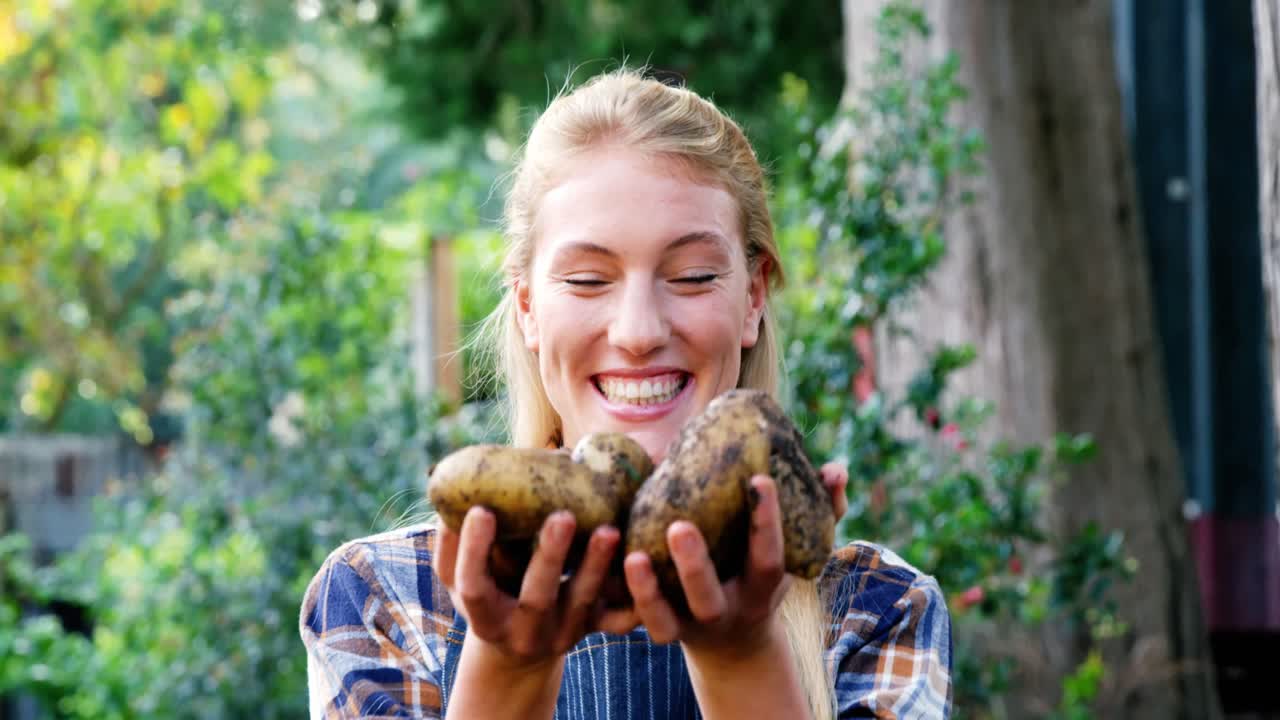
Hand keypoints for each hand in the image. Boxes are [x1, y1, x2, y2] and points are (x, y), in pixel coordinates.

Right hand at [435, 507, 635, 667]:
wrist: (519, 651)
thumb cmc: (486, 595)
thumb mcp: (458, 580)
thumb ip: (451, 545)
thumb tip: (447, 499)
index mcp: (485, 618)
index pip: (474, 586)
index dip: (474, 551)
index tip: (481, 510)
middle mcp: (524, 631)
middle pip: (537, 597)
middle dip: (550, 556)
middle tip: (563, 515)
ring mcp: (562, 634)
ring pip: (582, 603)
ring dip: (596, 565)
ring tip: (609, 530)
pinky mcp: (593, 630)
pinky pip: (618, 621)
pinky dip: (633, 596)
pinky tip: (644, 562)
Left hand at [599, 462, 847, 651]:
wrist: (736, 643)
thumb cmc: (763, 575)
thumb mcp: (798, 553)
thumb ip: (821, 511)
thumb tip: (836, 468)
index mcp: (762, 588)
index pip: (768, 558)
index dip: (766, 522)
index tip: (759, 479)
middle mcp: (727, 611)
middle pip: (709, 596)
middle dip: (695, 563)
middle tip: (679, 525)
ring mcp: (691, 625)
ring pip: (667, 618)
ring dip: (649, 589)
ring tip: (632, 554)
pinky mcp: (664, 630)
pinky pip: (641, 622)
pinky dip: (629, 598)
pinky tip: (616, 563)